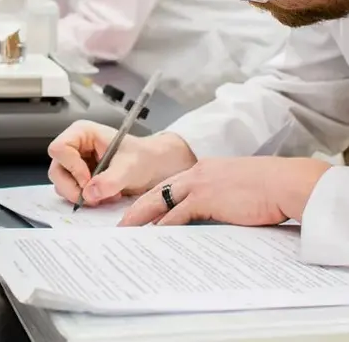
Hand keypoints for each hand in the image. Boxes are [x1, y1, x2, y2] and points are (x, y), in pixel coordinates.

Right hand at [47, 120, 196, 206]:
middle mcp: (75, 147)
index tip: (89, 180)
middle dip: (74, 187)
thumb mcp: (130, 167)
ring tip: (106, 195)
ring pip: (62, 184)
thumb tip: (90, 192)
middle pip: (56, 170)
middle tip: (95, 196)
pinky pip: (72, 193)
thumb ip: (110, 179)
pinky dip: (87, 199)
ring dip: (82, 195)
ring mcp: (76, 164)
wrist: (156, 168)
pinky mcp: (80, 179)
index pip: (59, 148)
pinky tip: (105, 196)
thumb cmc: (144, 157)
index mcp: (82, 133)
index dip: (71, 167)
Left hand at [118, 156, 330, 226]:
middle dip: (137, 208)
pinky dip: (164, 226)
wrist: (282, 181)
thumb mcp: (235, 185)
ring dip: (142, 218)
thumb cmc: (267, 186)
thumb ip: (218, 195)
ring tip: (128, 231)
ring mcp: (198, 185)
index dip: (153, 197)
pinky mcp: (205, 199)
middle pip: (157, 191)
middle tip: (122, 223)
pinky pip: (177, 215)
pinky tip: (154, 236)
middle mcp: (195, 174)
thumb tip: (212, 213)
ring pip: (160, 202)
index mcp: (202, 169)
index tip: (140, 209)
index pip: (170, 184)